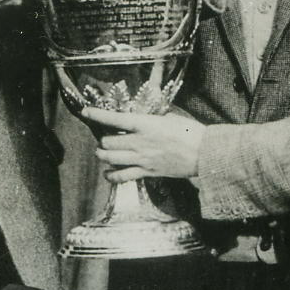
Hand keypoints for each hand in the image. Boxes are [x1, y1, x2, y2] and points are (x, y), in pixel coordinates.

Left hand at [85, 107, 205, 180]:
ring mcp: (142, 159)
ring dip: (104, 155)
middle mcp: (140, 142)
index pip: (114, 119)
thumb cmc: (191, 133)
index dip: (97, 115)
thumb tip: (143, 117)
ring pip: (110, 158)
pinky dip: (112, 176)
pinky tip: (109, 173)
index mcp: (145, 124)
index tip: (86, 112)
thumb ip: (152, 118)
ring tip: (104, 153)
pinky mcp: (147, 172)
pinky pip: (122, 176)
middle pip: (107, 142)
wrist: (204, 154)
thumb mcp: (170, 117)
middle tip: (105, 139)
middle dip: (102, 140)